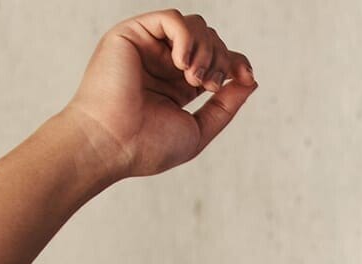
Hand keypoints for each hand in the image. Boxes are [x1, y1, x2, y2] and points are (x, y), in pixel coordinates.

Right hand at [59, 10, 257, 181]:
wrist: (111, 145)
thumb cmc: (146, 146)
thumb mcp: (198, 129)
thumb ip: (225, 105)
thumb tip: (250, 80)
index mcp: (178, 85)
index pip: (217, 59)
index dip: (235, 62)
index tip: (245, 76)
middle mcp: (164, 63)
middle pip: (210, 40)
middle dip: (220, 58)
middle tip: (207, 84)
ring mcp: (148, 47)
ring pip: (195, 26)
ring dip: (205, 49)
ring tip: (193, 77)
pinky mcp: (131, 34)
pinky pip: (171, 19)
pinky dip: (186, 37)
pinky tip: (181, 63)